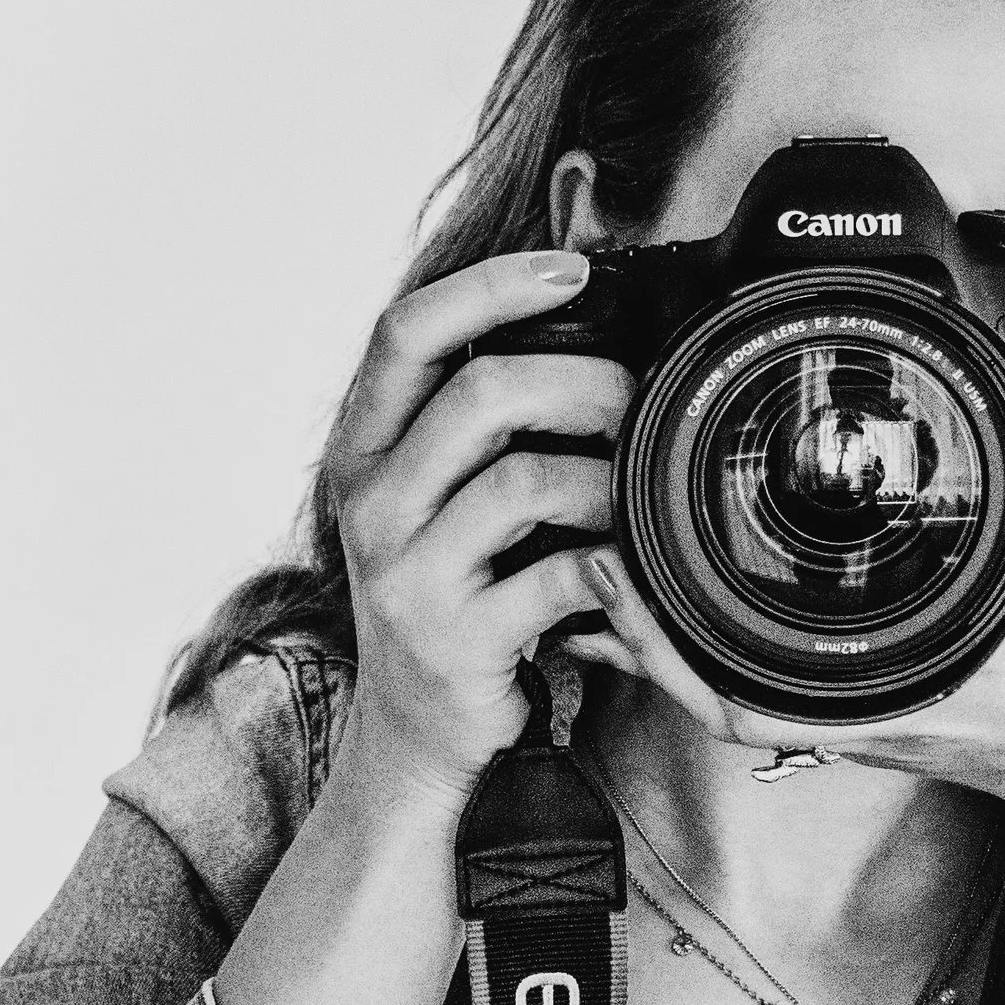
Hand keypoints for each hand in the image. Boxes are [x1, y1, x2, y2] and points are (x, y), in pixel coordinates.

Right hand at [325, 251, 630, 805]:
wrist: (416, 734)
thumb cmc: (452, 596)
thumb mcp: (438, 500)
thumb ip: (477, 425)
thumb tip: (581, 323)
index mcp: (363, 449)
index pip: (407, 332)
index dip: (491, 285)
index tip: (574, 270)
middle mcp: (372, 503)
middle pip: (481, 394)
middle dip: (585, 381)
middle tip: (640, 398)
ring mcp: (409, 575)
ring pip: (525, 481)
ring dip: (607, 475)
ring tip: (639, 488)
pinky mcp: (457, 640)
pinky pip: (558, 576)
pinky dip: (616, 562)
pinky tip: (634, 563)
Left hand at [562, 374, 1004, 832]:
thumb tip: (1004, 364)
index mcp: (938, 665)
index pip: (785, 673)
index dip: (690, 626)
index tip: (637, 552)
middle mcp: (884, 707)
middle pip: (724, 691)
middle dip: (645, 621)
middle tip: (590, 541)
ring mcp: (866, 726)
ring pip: (729, 705)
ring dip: (659, 644)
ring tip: (603, 563)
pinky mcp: (863, 726)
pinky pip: (759, 704)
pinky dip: (700, 663)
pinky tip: (665, 608)